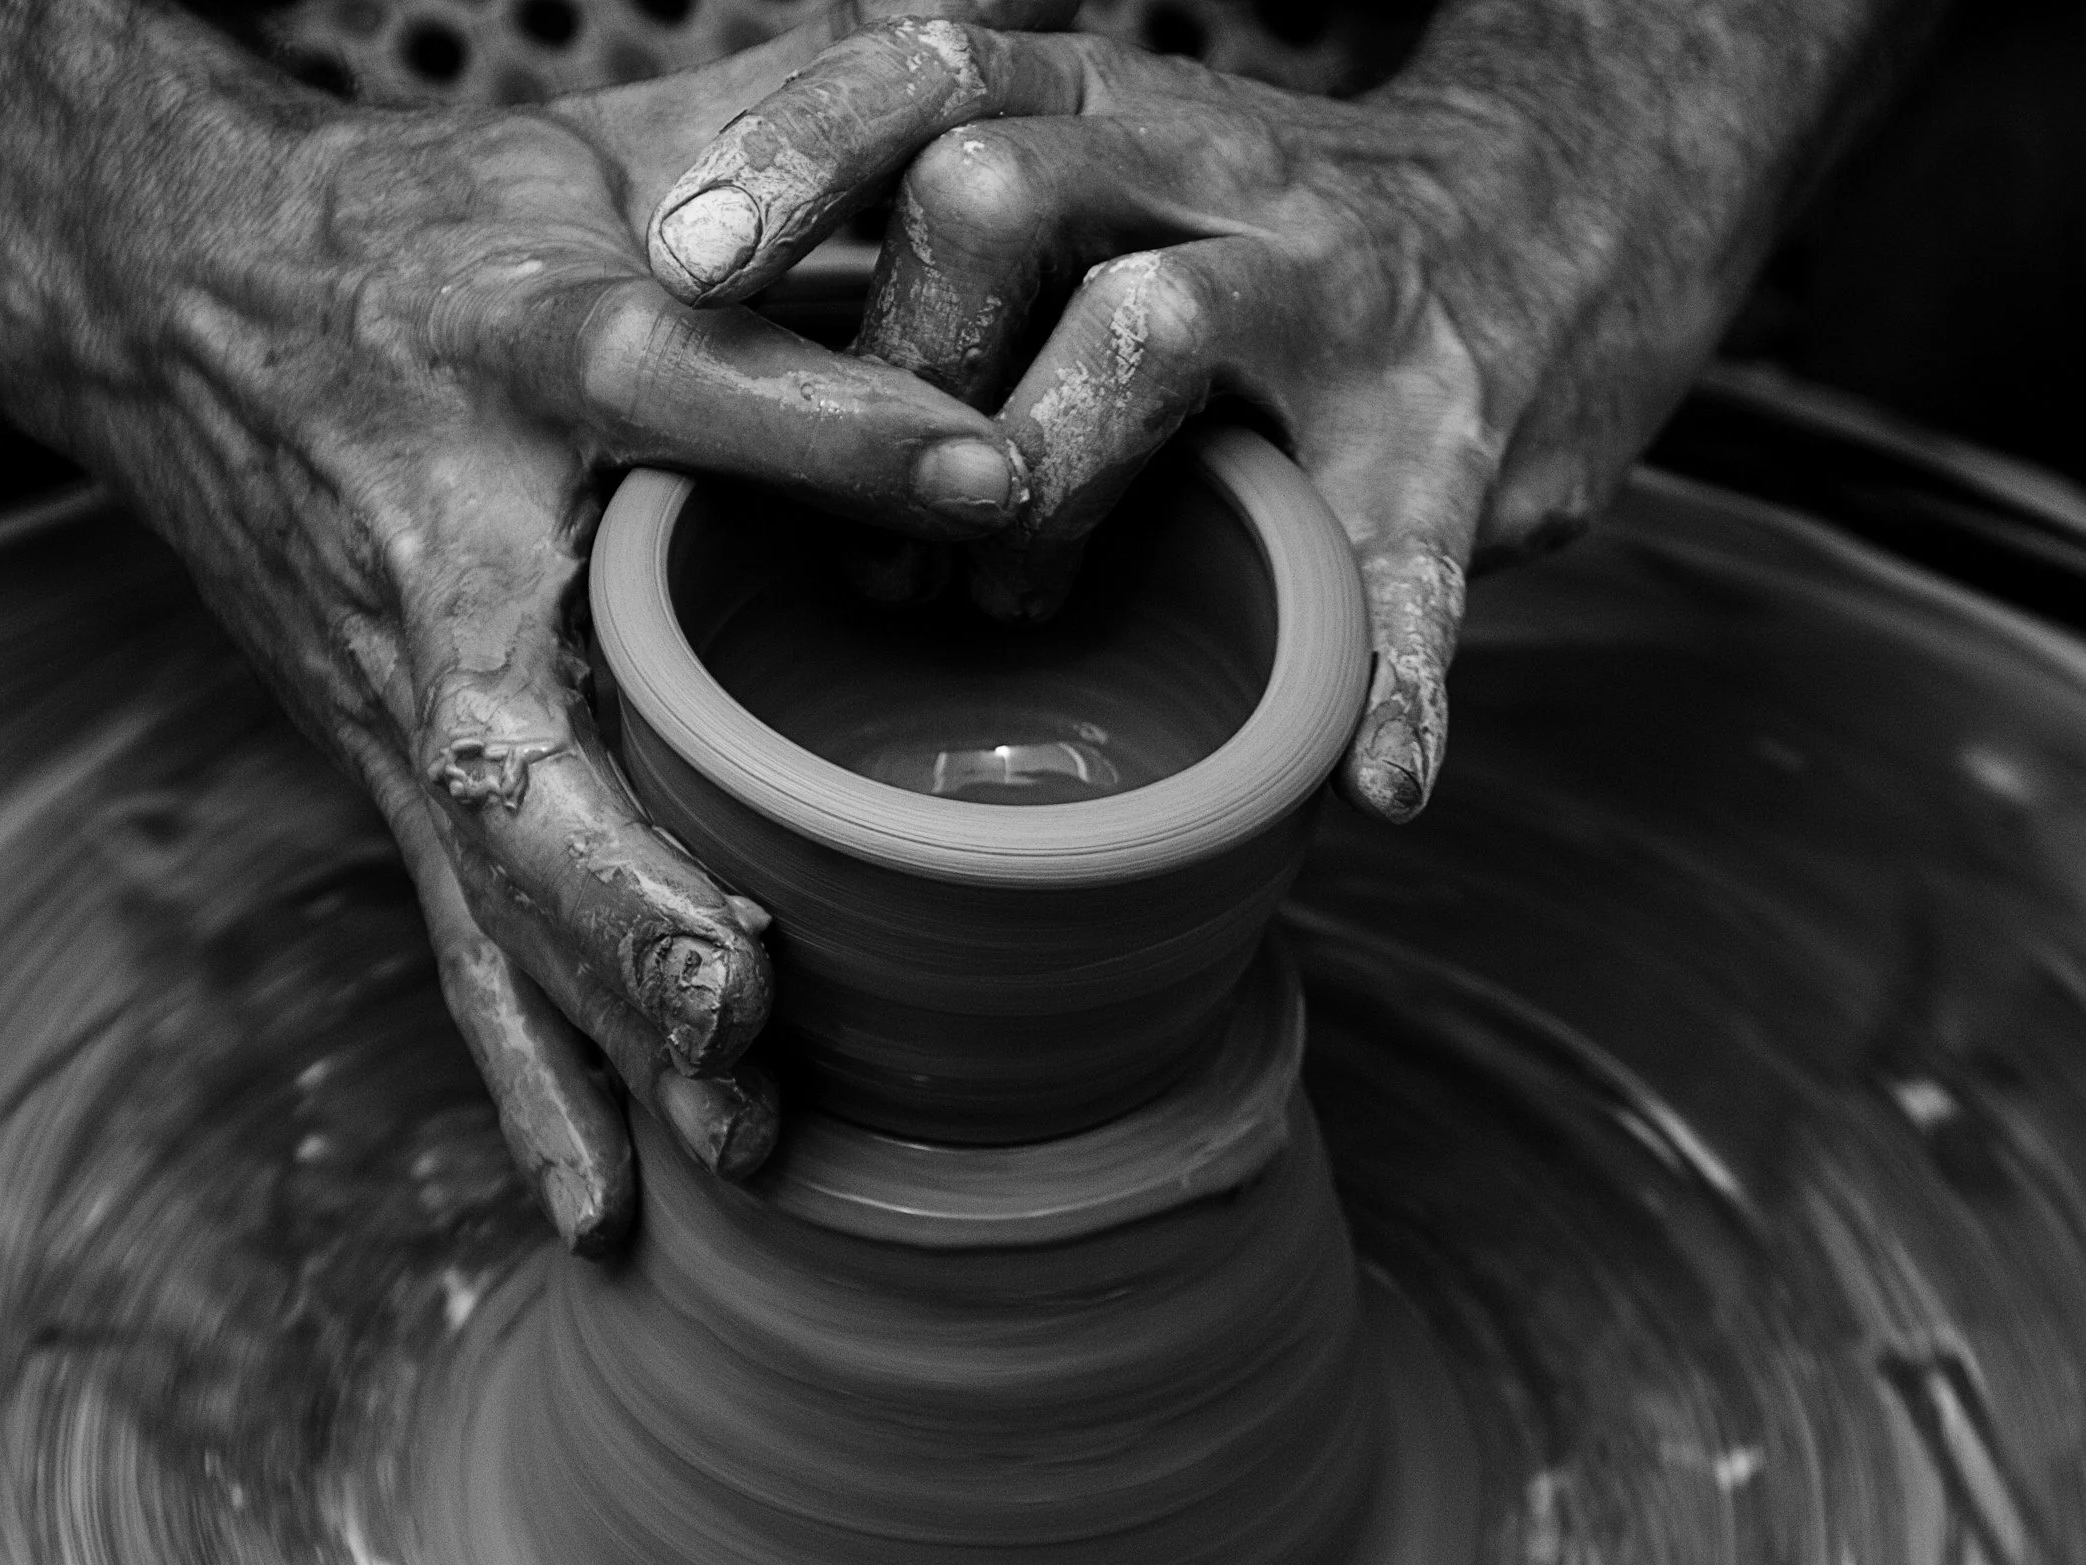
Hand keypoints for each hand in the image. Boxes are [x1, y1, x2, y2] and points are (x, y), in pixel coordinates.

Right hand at [0, 10, 1057, 1250]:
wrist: (182, 304)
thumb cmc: (427, 240)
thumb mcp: (588, 176)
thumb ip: (768, 223)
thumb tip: (986, 272)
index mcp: (507, 352)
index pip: (671, 384)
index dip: (824, 426)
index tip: (997, 470)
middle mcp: (443, 552)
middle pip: (526, 740)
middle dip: (631, 881)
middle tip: (745, 996)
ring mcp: (403, 689)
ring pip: (493, 884)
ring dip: (601, 1023)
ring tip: (730, 1142)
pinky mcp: (400, 770)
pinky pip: (462, 937)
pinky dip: (533, 1077)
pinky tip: (600, 1207)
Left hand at [641, 18, 1779, 819]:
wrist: (1584, 202)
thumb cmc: (1277, 246)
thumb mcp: (1130, 185)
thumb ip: (974, 256)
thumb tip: (745, 394)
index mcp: (1113, 114)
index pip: (932, 73)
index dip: (800, 155)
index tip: (688, 261)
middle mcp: (1214, 177)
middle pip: (994, 192)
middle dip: (892, 369)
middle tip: (855, 538)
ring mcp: (1338, 302)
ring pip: (1150, 332)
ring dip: (1041, 491)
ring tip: (1004, 613)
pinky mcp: (1456, 440)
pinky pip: (1413, 565)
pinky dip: (1395, 679)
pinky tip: (1379, 783)